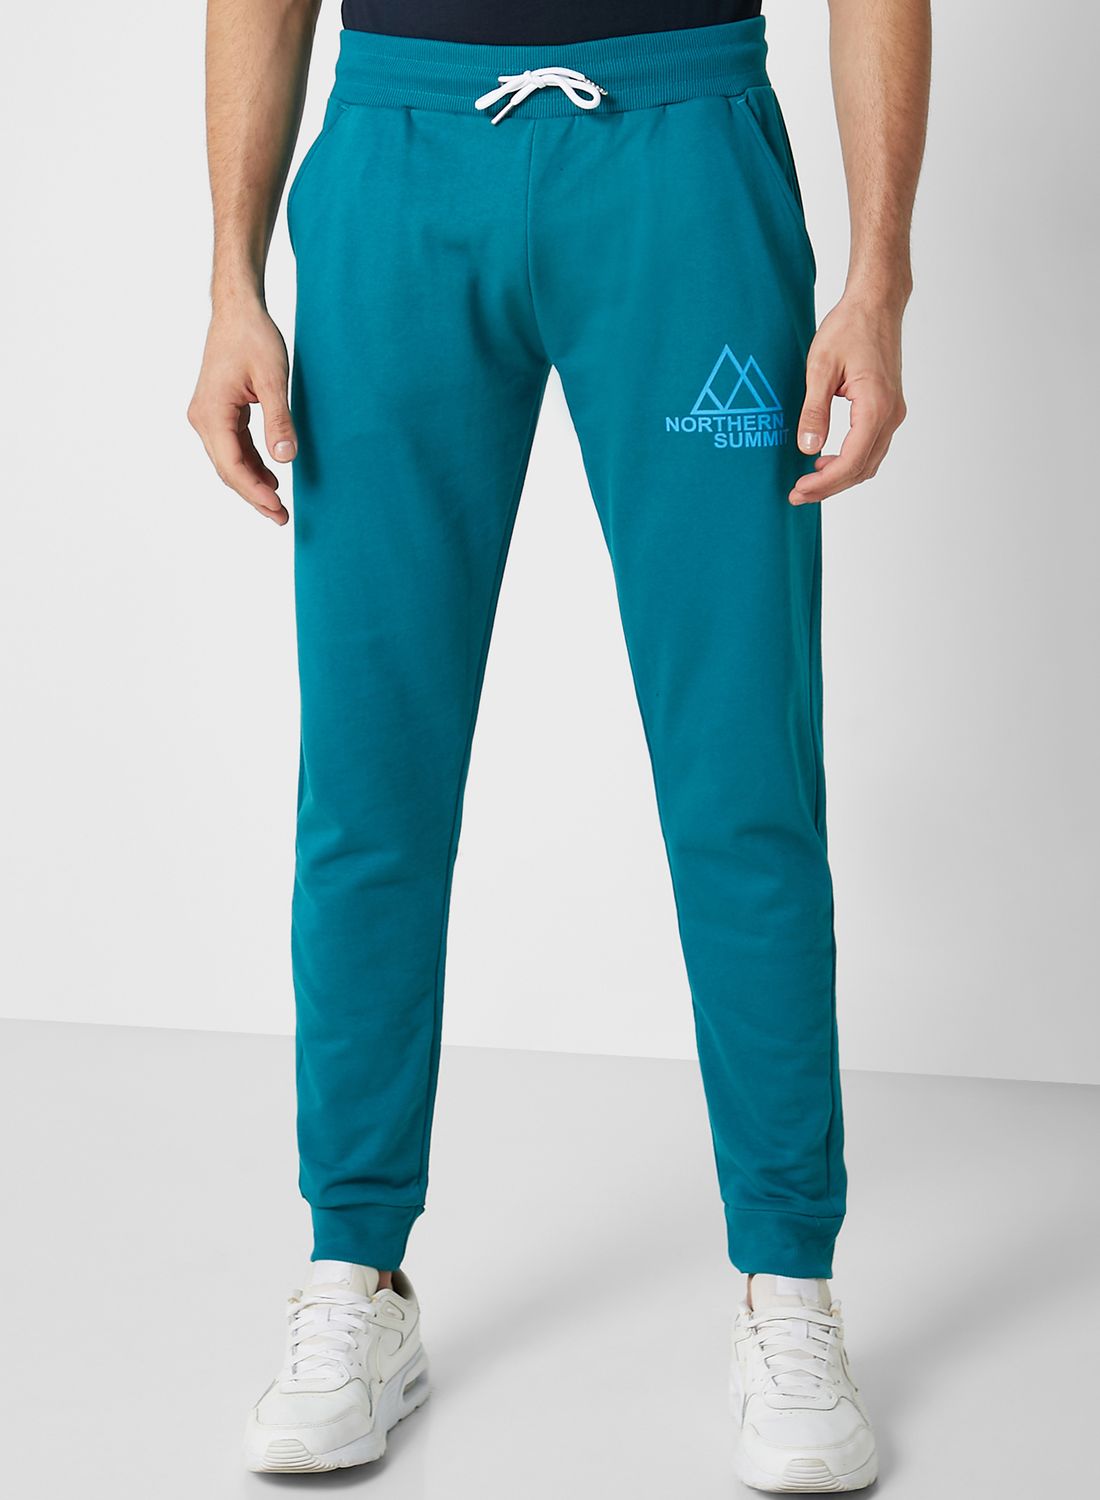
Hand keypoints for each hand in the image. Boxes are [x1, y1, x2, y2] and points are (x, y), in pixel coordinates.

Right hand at [188, 301, 295, 524]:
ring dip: (253, 484)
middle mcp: (203, 418)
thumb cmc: (253, 337)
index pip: (232, 465)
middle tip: (282, 519)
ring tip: (278, 506)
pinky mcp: (218, 412)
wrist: (238, 310)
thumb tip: (285, 459)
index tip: (278, 509)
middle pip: (228, 469)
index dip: (255, 491)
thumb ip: (279, 421)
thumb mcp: (274, 379)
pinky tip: (270, 478)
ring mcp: (208, 416)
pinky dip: (251, 465)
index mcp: (211, 413)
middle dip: (254, 496)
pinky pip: (233, 447)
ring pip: (229, 461)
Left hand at [790, 295, 906, 504]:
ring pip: (868, 462)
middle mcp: (891, 414)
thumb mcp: (821, 367)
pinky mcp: (888, 409)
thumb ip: (814, 410)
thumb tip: (808, 448)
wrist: (876, 303)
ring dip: (839, 477)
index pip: (851, 462)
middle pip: (861, 469)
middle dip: (829, 487)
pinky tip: (824, 460)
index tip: (798, 490)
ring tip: (807, 482)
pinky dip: (848, 461)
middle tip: (796, 494)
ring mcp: (893, 413)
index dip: (823, 483)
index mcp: (876, 406)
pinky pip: (870, 447)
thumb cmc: (849, 328)